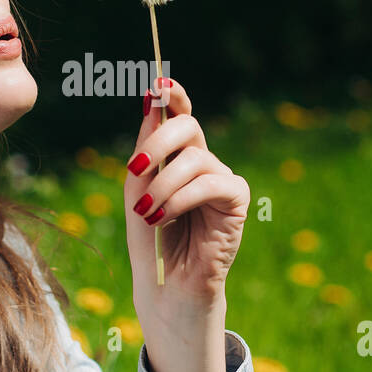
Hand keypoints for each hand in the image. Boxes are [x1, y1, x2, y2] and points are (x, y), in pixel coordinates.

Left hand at [123, 78, 248, 371]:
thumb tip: (150, 104)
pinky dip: (181, 198)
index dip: (173, 94)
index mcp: (178, 156)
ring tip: (148, 213)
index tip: (158, 84)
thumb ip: (145, 149)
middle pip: (187, 126)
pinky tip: (165, 217)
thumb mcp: (138, 189)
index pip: (180, 114)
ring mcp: (222, 180)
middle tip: (135, 169)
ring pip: (195, 159)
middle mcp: (203, 162)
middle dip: (157, 141)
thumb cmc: (150, 241)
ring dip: (163, 185)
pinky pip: (211, 183)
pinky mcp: (236, 202)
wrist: (167, 287)